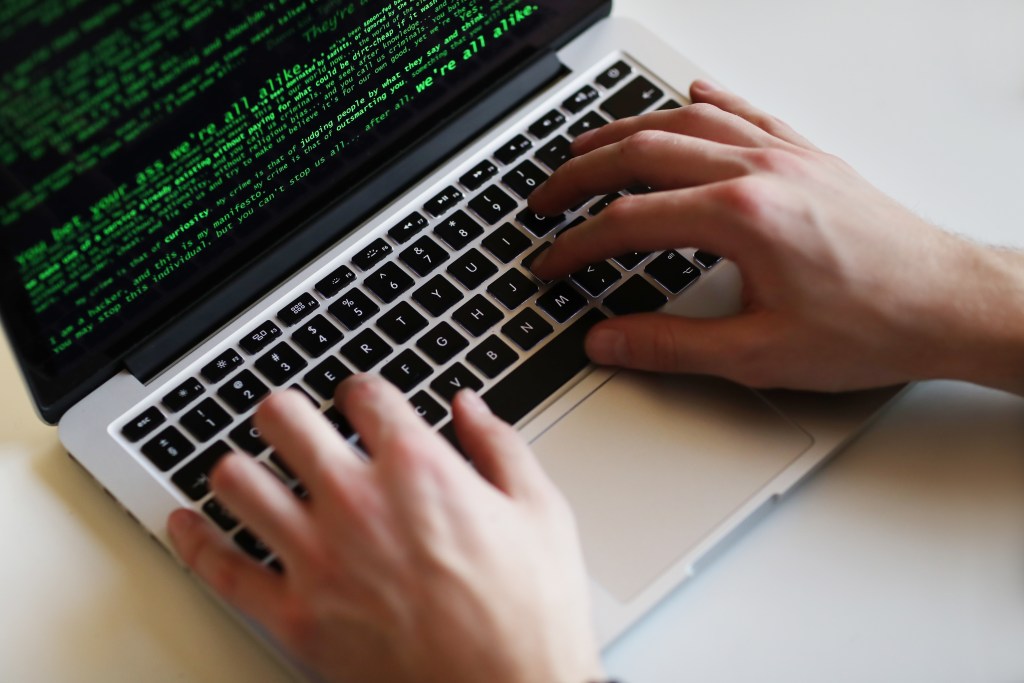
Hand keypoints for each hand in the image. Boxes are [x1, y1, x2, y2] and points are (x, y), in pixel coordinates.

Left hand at [167, 376, 603, 682]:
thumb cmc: (528, 614)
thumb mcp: (540, 512)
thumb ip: (499, 445)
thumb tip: (469, 407)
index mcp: (418, 468)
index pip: (363, 394)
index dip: (361, 390)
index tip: (361, 401)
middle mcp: (357, 501)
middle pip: (284, 418)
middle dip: (288, 411)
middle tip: (292, 421)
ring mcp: (318, 558)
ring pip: (238, 481)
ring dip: (242, 467)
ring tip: (251, 470)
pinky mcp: (295, 616)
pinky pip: (220, 569)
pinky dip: (193, 541)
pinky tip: (186, 523)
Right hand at [529, 80, 1023, 393]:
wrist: (952, 304)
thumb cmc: (874, 326)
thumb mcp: (760, 355)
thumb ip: (671, 347)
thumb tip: (609, 341)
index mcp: (741, 217)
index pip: (629, 221)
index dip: (577, 245)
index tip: (550, 265)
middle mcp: (759, 171)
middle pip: (644, 153)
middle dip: (581, 175)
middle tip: (544, 198)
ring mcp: (786, 156)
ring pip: (687, 123)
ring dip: (628, 130)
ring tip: (588, 146)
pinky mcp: (809, 157)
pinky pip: (747, 113)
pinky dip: (707, 104)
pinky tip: (689, 96)